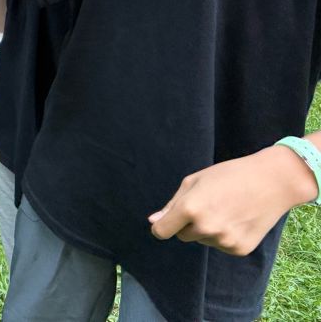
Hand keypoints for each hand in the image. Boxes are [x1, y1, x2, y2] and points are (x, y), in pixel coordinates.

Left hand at [149, 145, 318, 254]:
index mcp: (190, 208)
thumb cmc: (228, 175)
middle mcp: (205, 227)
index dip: (162, 226)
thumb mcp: (194, 181)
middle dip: (188, 224)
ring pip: (202, 240)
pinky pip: (221, 246)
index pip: (161, 231)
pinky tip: (238, 219)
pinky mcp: (239, 249)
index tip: (167, 222)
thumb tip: (153, 222)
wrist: (272, 182)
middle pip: (182, 236)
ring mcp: (224, 240)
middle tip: (208, 205)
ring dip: (207, 229)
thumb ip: (172, 205)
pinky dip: (225, 236)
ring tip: (226, 209)